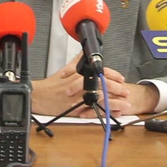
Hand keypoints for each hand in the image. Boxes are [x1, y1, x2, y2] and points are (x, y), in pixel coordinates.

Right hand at [31, 58, 158, 117]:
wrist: (40, 96)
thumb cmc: (52, 84)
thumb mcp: (66, 68)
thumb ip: (78, 61)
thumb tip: (84, 52)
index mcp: (81, 74)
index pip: (101, 72)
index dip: (113, 75)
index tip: (121, 79)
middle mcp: (83, 85)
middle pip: (105, 86)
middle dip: (118, 89)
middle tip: (127, 92)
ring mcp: (81, 98)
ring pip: (103, 99)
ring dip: (116, 102)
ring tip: (126, 105)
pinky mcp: (79, 109)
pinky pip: (96, 111)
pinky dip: (106, 112)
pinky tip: (113, 114)